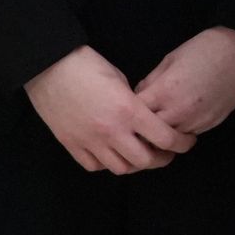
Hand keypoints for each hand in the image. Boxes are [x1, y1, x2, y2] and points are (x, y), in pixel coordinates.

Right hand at [25, 46, 193, 173]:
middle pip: (145, 161)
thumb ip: (134, 103)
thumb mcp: (120, 79)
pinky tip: (111, 154)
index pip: (165, 138)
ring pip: (120, 168)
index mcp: (128, 110)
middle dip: (161, 159)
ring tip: (140, 155)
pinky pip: (94, 166)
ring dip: (135, 164)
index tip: (187, 142)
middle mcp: (111, 131)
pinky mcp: (71, 145)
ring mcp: (90, 141)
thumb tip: (144, 117)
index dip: (182, 144)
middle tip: (166, 153)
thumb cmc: (86, 65)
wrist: (48, 66)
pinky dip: (106, 164)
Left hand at [135, 27, 234, 137]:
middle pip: (148, 132)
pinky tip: (177, 120)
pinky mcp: (210, 125)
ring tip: (155, 124)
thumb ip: (151, 81)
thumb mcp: (170, 59)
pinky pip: (186, 135)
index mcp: (165, 91)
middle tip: (134, 123)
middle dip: (140, 128)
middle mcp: (179, 112)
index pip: (134, 113)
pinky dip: (178, 131)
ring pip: (168, 139)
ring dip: (160, 133)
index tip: (123, 110)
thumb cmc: (204, 48)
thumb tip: (139, 97)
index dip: (126, 112)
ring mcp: (196, 121)